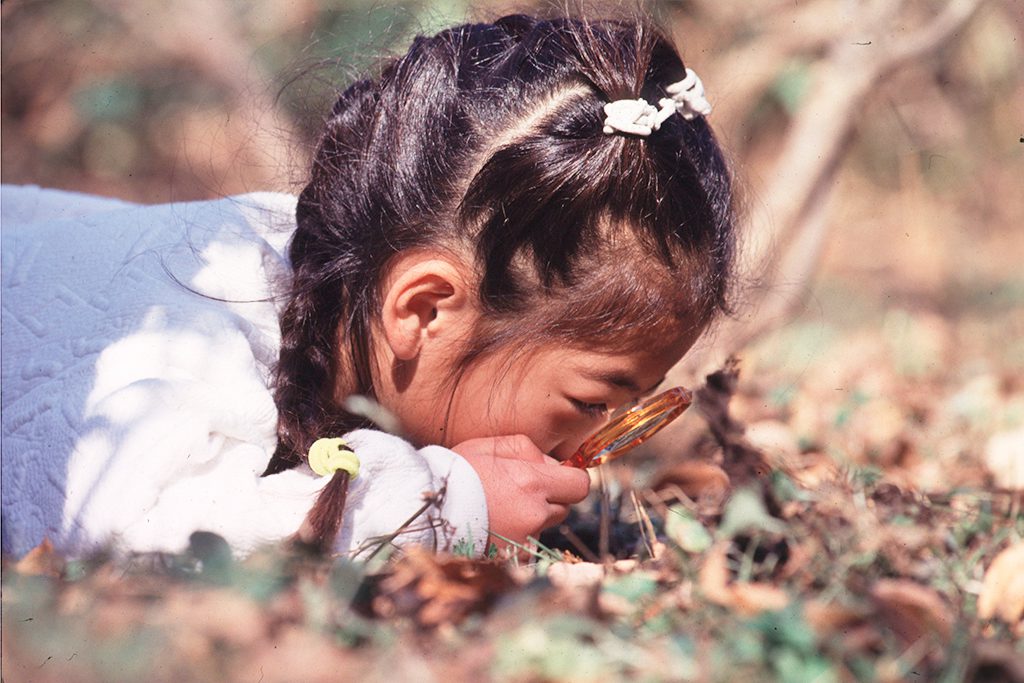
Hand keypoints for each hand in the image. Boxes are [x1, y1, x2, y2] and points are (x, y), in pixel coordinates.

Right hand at [452, 434, 590, 557]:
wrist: (425, 510)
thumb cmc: (456, 472)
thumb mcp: (489, 446)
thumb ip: (528, 449)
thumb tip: (552, 463)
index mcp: (531, 482)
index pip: (579, 485)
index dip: (570, 480)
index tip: (557, 478)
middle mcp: (534, 513)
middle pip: (564, 506)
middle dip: (550, 497)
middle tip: (519, 491)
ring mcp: (525, 539)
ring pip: (546, 526)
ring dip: (533, 517)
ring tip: (500, 509)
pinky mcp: (514, 558)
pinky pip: (529, 544)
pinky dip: (519, 536)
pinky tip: (495, 526)